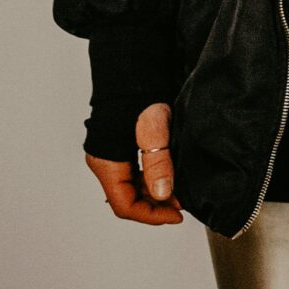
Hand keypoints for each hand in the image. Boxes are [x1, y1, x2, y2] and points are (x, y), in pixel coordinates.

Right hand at [83, 101, 181, 224]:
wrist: (136, 73)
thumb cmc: (141, 95)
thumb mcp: (154, 129)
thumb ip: (158, 163)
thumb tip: (163, 194)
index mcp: (106, 162)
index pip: (124, 204)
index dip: (150, 215)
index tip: (176, 215)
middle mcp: (105, 163)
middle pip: (128, 199)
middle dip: (155, 206)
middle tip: (182, 205)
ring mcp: (113, 158)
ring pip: (132, 189)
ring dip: (155, 195)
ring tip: (180, 194)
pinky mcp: (123, 151)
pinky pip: (136, 176)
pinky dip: (153, 182)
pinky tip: (171, 180)